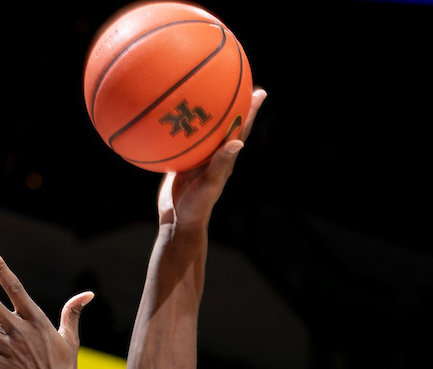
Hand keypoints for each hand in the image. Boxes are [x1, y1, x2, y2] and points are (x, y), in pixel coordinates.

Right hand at [157, 87, 266, 231]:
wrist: (176, 222)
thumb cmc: (196, 207)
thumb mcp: (209, 185)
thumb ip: (221, 164)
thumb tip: (238, 142)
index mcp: (223, 158)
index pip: (240, 129)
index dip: (251, 111)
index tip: (260, 92)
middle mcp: (212, 155)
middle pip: (225, 123)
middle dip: (234, 103)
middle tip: (240, 82)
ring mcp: (197, 158)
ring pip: (204, 130)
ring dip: (207, 112)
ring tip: (208, 91)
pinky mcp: (182, 163)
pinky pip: (182, 140)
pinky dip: (180, 127)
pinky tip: (172, 115)